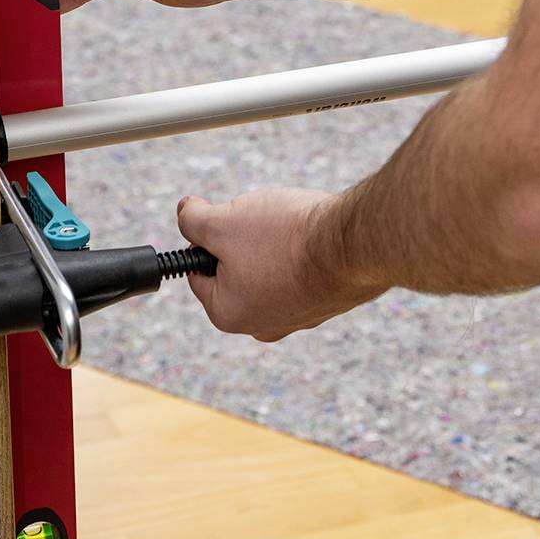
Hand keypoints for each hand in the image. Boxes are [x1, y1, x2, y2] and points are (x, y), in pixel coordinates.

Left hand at [176, 188, 374, 341]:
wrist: (354, 243)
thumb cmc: (286, 238)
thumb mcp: (223, 222)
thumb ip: (193, 220)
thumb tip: (185, 212)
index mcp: (228, 314)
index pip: (199, 272)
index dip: (208, 239)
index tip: (228, 222)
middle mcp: (262, 326)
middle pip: (236, 272)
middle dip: (244, 243)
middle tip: (261, 225)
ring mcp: (299, 317)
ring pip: (270, 270)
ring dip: (275, 246)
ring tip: (291, 230)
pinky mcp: (327, 303)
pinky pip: (302, 273)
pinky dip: (304, 253)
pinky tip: (314, 238)